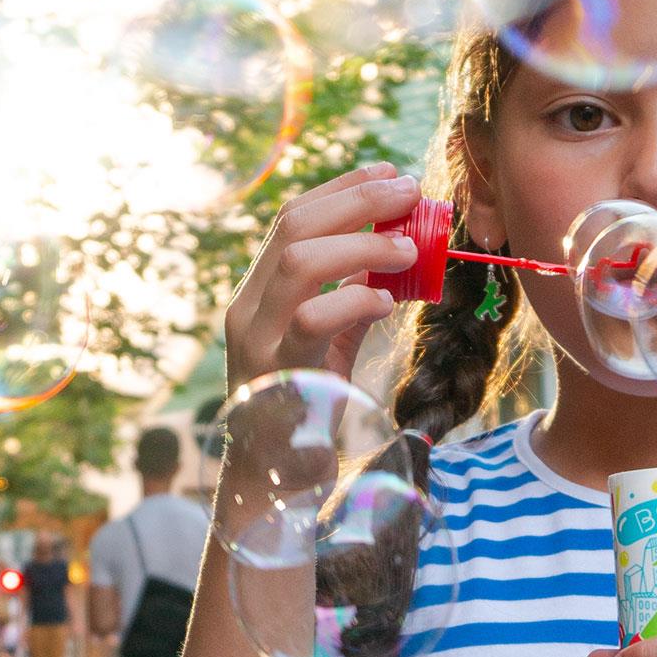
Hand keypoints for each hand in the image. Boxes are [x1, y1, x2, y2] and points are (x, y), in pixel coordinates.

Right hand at [223, 163, 421, 393]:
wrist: (270, 484)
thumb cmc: (304, 413)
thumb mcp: (331, 345)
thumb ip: (351, 301)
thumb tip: (395, 258)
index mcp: (259, 294)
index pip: (292, 219)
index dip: (342, 188)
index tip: (389, 172)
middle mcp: (248, 308)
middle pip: (292, 226)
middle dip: (356, 200)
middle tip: (409, 192)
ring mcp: (255, 338)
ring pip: (296, 262)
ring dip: (360, 244)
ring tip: (408, 248)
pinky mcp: (274, 372)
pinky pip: (310, 320)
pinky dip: (352, 300)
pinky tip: (387, 301)